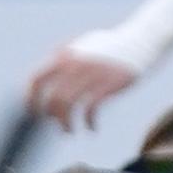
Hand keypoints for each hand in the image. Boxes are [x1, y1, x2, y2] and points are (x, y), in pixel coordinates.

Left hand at [25, 44, 141, 129]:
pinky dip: (88, 122)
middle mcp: (75, 64)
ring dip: (66, 123)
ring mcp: (91, 74)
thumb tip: (48, 71)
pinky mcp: (108, 84)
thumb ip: (65, 55)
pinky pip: (90, 109)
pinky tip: (92, 128)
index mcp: (65, 55)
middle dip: (50, 117)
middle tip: (56, 125)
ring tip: (70, 131)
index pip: (36, 79)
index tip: (34, 112)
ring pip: (68, 106)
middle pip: (52, 98)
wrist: (141, 41)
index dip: (30, 99)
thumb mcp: (83, 45)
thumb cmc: (112, 46)